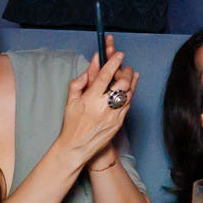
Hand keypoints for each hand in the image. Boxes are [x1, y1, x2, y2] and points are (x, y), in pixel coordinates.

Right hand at [57, 44, 135, 164]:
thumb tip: (91, 65)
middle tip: (126, 65)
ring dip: (131, 82)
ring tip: (131, 73)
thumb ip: (80, 81)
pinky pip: (128, 104)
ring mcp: (114, 116)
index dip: (113, 63)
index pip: (105, 76)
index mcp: (90, 100)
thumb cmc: (72, 123)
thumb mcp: (70, 100)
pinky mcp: (119, 123)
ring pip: (129, 94)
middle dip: (126, 72)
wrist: (76, 148)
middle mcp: (104, 107)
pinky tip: (130, 88)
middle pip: (122, 84)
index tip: (119, 54)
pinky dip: (130, 94)